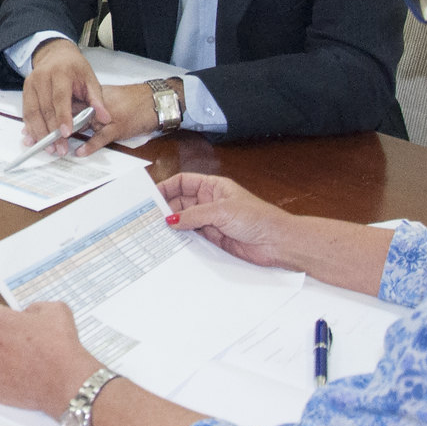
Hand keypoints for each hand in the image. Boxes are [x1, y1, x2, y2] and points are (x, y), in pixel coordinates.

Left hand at [0, 302, 101, 417]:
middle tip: (27, 344)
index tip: (20, 324)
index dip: (9, 317)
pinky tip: (26, 376)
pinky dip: (8, 378)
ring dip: (6, 358)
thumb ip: (34, 307)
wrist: (67, 381)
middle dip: (5, 338)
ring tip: (29, 362)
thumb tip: (29, 315)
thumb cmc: (59, 346)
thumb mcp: (54, 309)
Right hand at [19, 39, 124, 155]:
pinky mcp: (25, 90)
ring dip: (40, 133)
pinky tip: (36, 140)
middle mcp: (42, 77)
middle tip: (60, 148)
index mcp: (61, 72)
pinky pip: (26, 112)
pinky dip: (31, 127)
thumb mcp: (90, 79)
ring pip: (32, 113)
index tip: (66, 133)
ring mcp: (31, 83)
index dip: (63, 116)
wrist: (57, 54)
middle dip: (52, 131)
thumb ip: (97, 100)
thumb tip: (105, 118)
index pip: (60, 97)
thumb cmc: (75, 68)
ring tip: (50, 148)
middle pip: (45, 108)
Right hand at [160, 173, 298, 269]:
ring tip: (156, 231)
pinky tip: (172, 243)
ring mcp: (211, 221)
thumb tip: (171, 219)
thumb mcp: (222, 211)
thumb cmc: (258, 218)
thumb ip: (194, 215)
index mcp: (213, 187)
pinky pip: (193, 237)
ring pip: (185, 221)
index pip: (183, 182)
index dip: (167, 187)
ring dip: (173, 226)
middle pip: (180, 202)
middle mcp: (210, 202)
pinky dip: (182, 240)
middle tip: (149, 218)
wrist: (277, 242)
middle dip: (166, 209)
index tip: (151, 197)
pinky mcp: (214, 238)